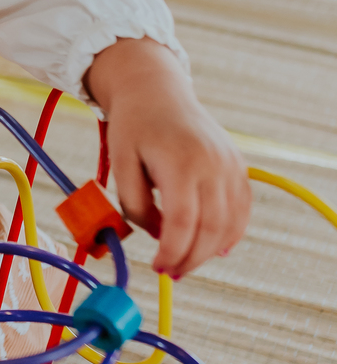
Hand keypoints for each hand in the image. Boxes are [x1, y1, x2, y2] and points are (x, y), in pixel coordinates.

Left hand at [84, 38, 250, 278]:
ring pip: (230, 224)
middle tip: (171, 273)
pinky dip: (231, 233)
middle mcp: (213, 164)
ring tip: (186, 262)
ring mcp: (230, 165)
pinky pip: (242, 209)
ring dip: (210, 251)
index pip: (182, 222)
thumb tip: (158, 237)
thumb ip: (135, 204)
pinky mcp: (238, 166)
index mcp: (181, 161)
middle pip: (211, 228)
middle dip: (191, 258)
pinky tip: (216, 248)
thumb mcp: (120, 163)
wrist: (156, 91)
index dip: (172, 252)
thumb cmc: (133, 126)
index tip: (157, 267)